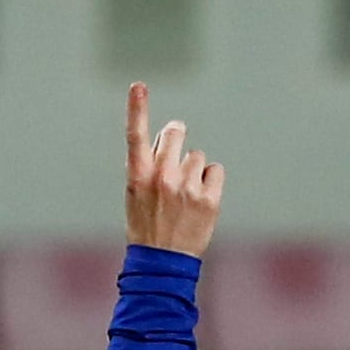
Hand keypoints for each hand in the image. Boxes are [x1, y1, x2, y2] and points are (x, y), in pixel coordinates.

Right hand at [124, 83, 223, 258]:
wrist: (161, 264)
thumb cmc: (147, 226)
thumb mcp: (136, 195)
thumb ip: (150, 166)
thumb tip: (171, 137)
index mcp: (138, 177)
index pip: (135, 136)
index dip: (137, 108)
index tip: (138, 86)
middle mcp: (162, 178)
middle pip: (176, 133)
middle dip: (177, 137)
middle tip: (176, 160)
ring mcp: (186, 187)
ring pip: (197, 156)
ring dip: (193, 170)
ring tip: (184, 197)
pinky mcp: (208, 198)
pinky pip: (214, 171)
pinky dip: (209, 182)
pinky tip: (199, 201)